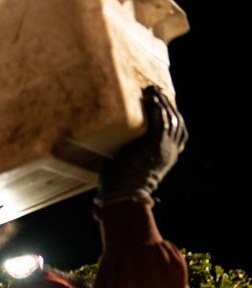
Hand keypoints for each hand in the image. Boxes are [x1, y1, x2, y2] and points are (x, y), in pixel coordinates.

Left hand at [97, 86, 187, 205]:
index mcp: (165, 159)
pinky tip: (151, 97)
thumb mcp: (126, 170)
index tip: (163, 106)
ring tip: (153, 91)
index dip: (172, 118)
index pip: (177, 134)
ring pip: (171, 119)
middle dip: (168, 106)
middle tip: (157, 93)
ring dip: (162, 102)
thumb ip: (125, 159)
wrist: (120, 196)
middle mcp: (169, 153)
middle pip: (177, 123)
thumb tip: (109, 156)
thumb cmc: (117, 189)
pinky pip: (161, 120)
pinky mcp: (156, 144)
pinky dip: (157, 107)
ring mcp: (164, 148)